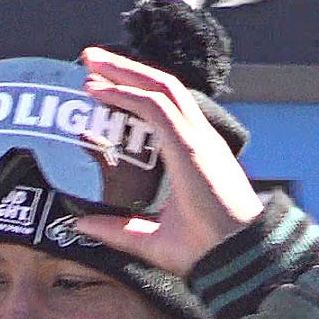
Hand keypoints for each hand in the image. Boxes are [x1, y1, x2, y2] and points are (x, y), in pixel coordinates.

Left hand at [71, 46, 263, 276]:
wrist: (237, 260)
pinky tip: (100, 89)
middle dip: (124, 68)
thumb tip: (81, 225)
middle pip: (160, 87)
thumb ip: (117, 229)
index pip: (163, 107)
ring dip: (123, 71)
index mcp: (193, 153)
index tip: (100, 85)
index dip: (133, 90)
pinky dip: (127, 94)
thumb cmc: (206, 251)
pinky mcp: (191, 146)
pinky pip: (156, 107)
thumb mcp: (150, 239)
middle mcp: (197, 138)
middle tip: (89, 58)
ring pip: (159, 87)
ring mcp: (196, 139)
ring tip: (90, 62)